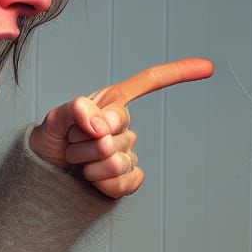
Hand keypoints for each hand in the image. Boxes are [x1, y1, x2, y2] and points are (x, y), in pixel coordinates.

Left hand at [29, 57, 213, 198]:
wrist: (44, 176)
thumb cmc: (49, 143)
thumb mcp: (52, 120)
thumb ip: (74, 110)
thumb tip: (98, 119)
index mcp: (110, 102)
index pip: (148, 82)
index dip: (178, 72)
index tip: (208, 67)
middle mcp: (123, 125)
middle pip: (118, 134)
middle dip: (85, 144)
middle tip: (70, 146)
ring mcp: (129, 152)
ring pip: (118, 161)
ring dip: (89, 165)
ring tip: (76, 163)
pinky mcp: (130, 178)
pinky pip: (127, 182)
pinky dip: (104, 185)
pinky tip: (92, 180)